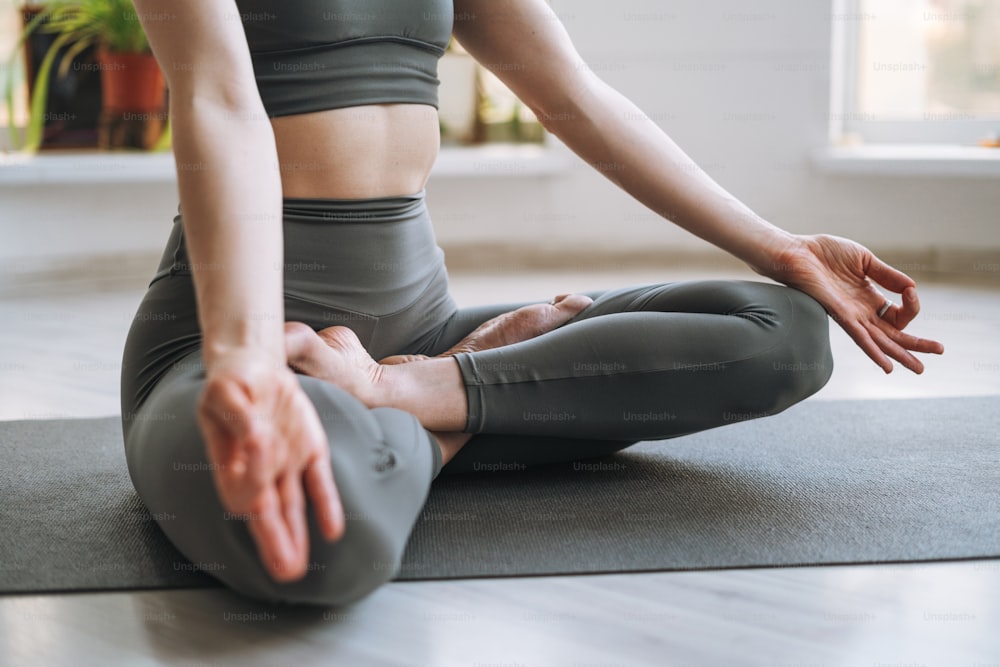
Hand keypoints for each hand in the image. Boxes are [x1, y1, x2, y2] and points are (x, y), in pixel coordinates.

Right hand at [196, 349, 344, 581]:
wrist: (255, 364)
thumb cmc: (232, 384)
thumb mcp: (227, 395)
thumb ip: (239, 420)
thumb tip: (256, 441)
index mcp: (231, 461)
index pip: (241, 492)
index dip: (250, 496)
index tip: (253, 501)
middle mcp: (259, 469)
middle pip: (266, 513)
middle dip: (274, 542)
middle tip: (283, 572)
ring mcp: (286, 462)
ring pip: (291, 506)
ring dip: (294, 536)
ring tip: (295, 568)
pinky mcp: (310, 450)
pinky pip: (319, 483)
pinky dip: (326, 505)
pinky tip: (332, 531)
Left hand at [770, 234, 944, 373]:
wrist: (797, 252)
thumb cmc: (824, 253)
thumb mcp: (865, 260)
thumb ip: (888, 275)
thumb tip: (912, 287)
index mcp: (869, 298)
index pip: (898, 314)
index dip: (912, 306)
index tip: (912, 292)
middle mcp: (861, 312)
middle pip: (893, 334)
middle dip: (916, 344)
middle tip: (939, 352)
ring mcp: (850, 316)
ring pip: (881, 341)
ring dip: (901, 354)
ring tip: (920, 368)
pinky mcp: (838, 315)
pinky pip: (860, 338)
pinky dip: (874, 351)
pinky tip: (887, 366)